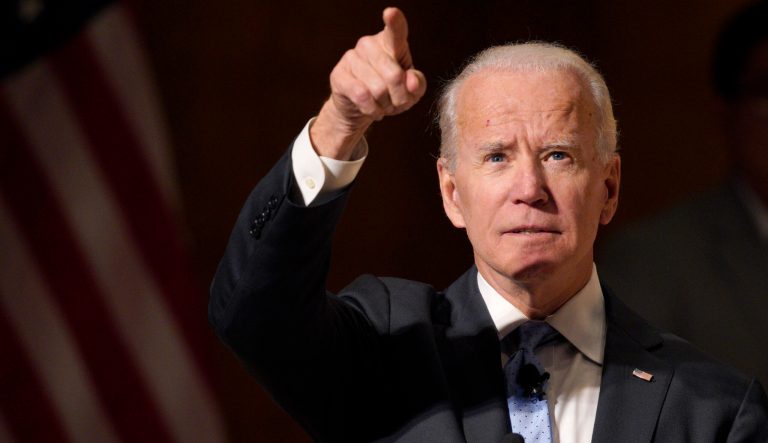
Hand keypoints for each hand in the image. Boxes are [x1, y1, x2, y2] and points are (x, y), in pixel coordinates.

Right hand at [310, 7, 426, 159]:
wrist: (359, 108)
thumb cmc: (390, 94)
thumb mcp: (410, 92)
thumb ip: (417, 84)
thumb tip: (411, 81)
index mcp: (391, 43)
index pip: (395, 30)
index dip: (394, 22)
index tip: (391, 13)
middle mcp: (369, 44)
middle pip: (394, 76)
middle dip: (399, 98)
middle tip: (396, 102)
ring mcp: (352, 57)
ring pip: (378, 89)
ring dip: (385, 105)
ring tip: (383, 105)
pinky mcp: (339, 74)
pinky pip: (361, 96)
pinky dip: (371, 109)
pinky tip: (371, 109)